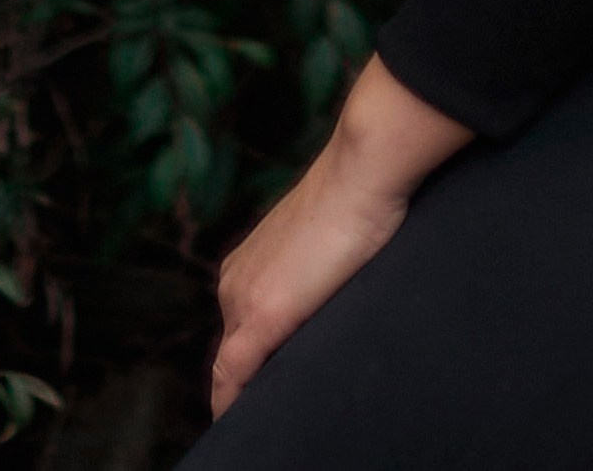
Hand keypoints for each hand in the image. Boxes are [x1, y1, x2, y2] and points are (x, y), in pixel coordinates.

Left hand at [211, 61, 471, 416]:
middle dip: (248, 384)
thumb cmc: (359, 198)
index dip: (248, 366)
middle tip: (270, 411)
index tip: (261, 391)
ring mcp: (243, 297)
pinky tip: (237, 422)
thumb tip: (327, 298)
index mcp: (249, 265)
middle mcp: (235, 281)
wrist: (361, 171)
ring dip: (247, 392)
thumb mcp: (326, 242)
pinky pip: (232, 374)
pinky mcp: (261, 315)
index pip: (239, 330)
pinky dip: (232, 401)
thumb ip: (313, 274)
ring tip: (265, 420)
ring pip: (233, 365)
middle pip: (234, 351)